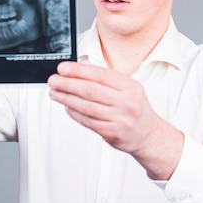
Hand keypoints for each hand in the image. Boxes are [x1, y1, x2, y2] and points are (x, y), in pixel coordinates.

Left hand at [48, 61, 184, 179]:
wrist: (148, 134)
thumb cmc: (135, 108)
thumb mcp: (128, 89)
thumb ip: (106, 81)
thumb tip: (77, 72)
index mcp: (130, 87)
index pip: (100, 75)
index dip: (79, 71)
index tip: (63, 68)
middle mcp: (127, 103)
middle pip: (91, 91)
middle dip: (68, 84)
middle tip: (54, 80)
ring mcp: (120, 119)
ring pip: (87, 107)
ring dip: (67, 99)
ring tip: (55, 93)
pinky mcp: (113, 133)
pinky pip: (88, 122)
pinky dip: (75, 113)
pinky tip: (67, 107)